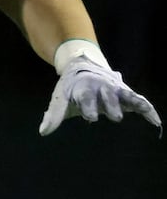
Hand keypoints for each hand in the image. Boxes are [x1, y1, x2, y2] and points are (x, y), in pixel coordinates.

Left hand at [40, 50, 161, 135]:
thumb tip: (43, 132)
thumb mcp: (60, 98)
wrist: (83, 66)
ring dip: (132, 103)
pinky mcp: (125, 93)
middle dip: (111, 106)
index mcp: (83, 88)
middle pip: (107, 96)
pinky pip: (139, 101)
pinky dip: (147, 109)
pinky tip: (155, 121)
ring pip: (124, 95)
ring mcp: (115, 89)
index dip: (88, 108)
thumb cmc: (70, 88)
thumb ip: (54, 115)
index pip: (86, 98)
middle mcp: (101, 87)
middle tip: (115, 117)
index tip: (91, 118)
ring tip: (143, 110)